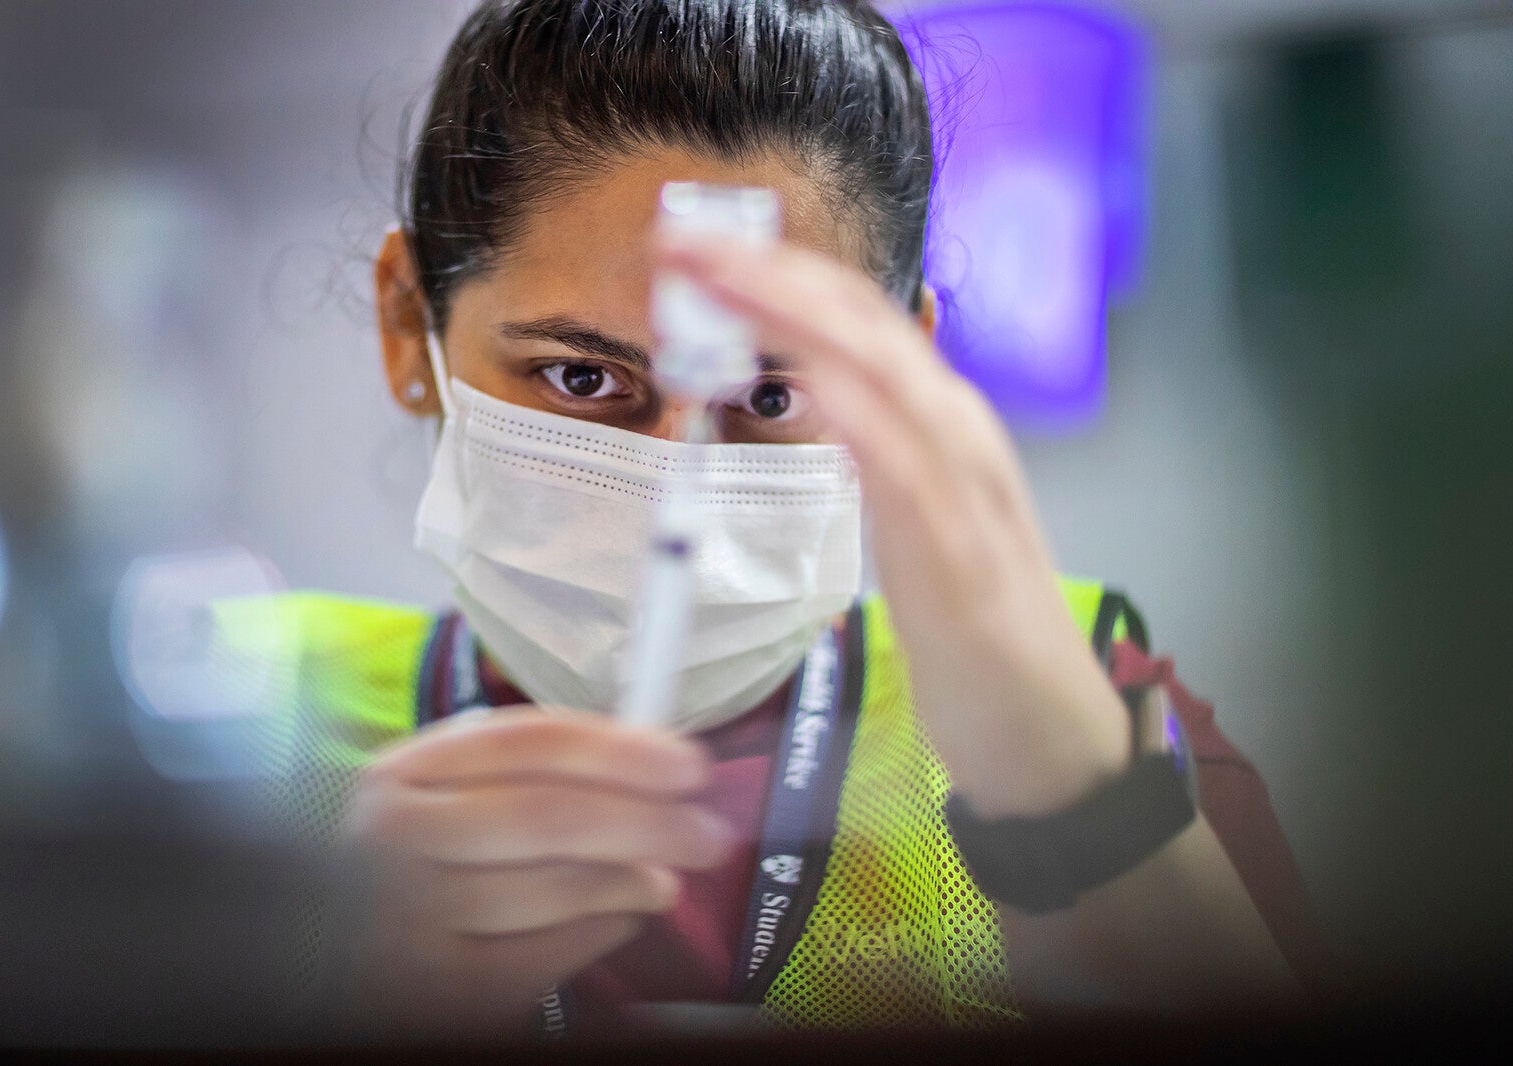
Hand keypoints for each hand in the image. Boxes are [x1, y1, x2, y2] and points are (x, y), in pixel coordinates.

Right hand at [341, 708, 733, 1033]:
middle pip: (549, 818)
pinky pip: (544, 958)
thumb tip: (650, 758)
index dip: (620, 750)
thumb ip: (526, 767)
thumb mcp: (444, 792)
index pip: (528, 741)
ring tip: (666, 879)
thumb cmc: (411, 858)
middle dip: (647, 824)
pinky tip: (621, 917)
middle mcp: (393, 838)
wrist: (330, 945)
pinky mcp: (433, 989)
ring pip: (552, 891)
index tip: (689, 765)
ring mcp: (407, 918)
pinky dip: (599, 934)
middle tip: (708, 834)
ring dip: (630, 883)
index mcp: (403, 769)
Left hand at [657, 235, 1131, 819]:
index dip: (778, 276)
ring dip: (798, 317)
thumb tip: (818, 395)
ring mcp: (966, 487)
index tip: (700, 251)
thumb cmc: (973, 627)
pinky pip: (909, 468)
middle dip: (772, 272)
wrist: (1047, 731)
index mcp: (940, 425)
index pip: (854, 323)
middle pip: (862, 324)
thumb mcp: (914, 518)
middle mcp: (959, 435)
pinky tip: (812, 381)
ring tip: (723, 277)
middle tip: (684, 238)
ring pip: (884, 372)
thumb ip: (874, 452)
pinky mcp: (962, 553)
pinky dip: (861, 414)